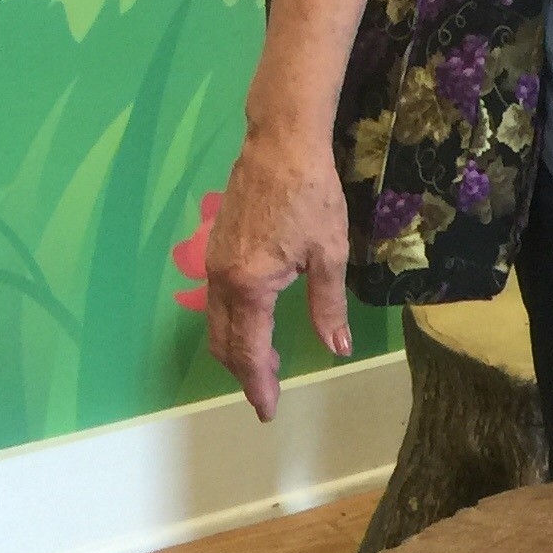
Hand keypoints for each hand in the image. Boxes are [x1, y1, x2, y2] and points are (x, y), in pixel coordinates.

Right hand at [204, 126, 353, 420]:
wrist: (280, 142)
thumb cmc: (311, 194)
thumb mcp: (330, 254)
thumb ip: (328, 306)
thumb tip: (337, 348)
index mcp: (251, 286)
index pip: (250, 351)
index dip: (258, 385)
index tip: (267, 410)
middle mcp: (224, 279)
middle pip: (224, 343)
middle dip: (243, 373)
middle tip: (267, 392)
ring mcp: (214, 262)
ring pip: (215, 323)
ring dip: (235, 349)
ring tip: (263, 364)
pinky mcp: (215, 248)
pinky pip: (216, 300)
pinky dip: (230, 324)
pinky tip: (254, 324)